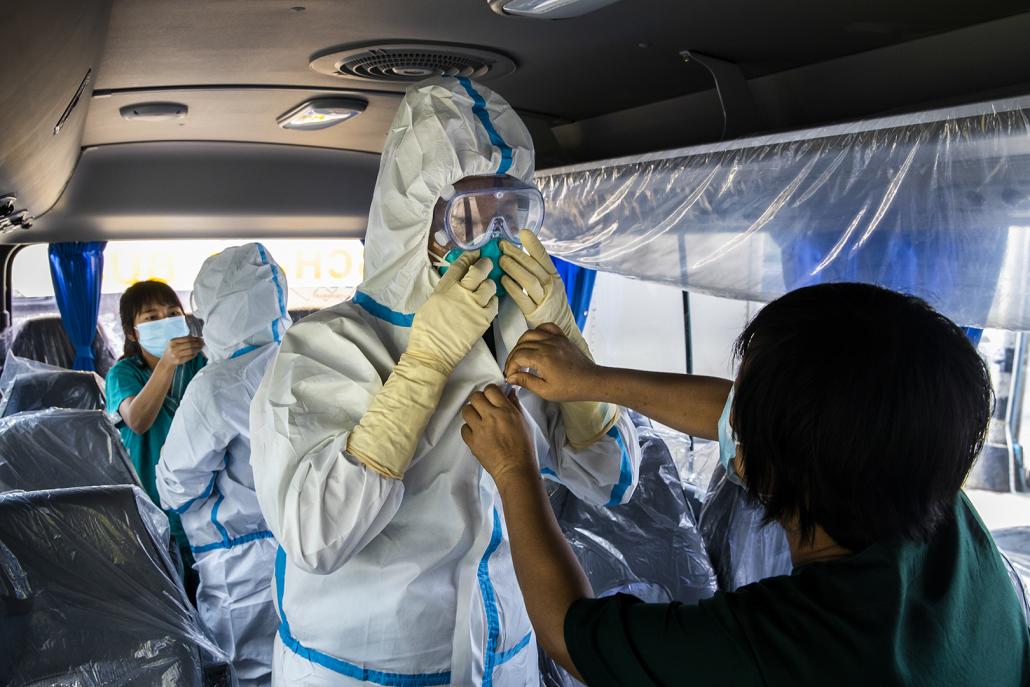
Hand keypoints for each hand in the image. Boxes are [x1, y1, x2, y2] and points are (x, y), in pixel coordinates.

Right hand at [160, 336, 204, 366]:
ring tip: (201, 347)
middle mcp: (173, 348)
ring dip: (197, 349)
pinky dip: (194, 354)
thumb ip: (183, 339)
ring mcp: (176, 355)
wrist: (166, 360)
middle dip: (198, 343)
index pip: (187, 338)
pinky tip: (197, 352)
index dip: (195, 338)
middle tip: (203, 343)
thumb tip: (197, 337)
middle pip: (189, 344)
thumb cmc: (173, 350)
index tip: (200, 338)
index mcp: (172, 341)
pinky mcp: (179, 361)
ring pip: (190, 351)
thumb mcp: (175, 343)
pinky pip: (189, 357)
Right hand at [408, 251, 498, 372]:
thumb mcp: (430, 303)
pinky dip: (493, 301)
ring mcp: (474, 305)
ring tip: (487, 287)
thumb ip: (445, 290)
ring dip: (489, 284)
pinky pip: (494, 303)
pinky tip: (488, 303)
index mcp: (444, 288)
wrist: (432, 353)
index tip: (475, 253)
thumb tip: (455, 283)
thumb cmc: (425, 331)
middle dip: (485, 264)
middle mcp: (461, 293)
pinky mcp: (484, 319)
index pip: (460, 265)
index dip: (469, 256)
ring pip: (490, 285)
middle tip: (487, 263)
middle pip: (479, 270)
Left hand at [461, 385, 536, 487]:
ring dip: (472, 413)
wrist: (515, 469)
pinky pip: (464, 428)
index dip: (490, 392)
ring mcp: (480, 430)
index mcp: (506, 411)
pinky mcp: (472, 442)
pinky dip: (469, 429)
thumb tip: (508, 393)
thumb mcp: (523, 422)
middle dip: (479, 400)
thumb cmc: (523, 448)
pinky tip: (476, 433)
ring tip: (478, 419)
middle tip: (483, 407)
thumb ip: (514, 405)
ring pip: (466, 410)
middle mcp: (491, 417)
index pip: (490, 389)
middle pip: (475, 397)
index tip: (492, 397)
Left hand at [500, 230, 577, 336]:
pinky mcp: (535, 314)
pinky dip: (512, 288)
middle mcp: (551, 287)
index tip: (523, 232)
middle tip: (503, 245)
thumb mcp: (550, 286)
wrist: (561, 330)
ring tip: (501, 260)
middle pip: (533, 267)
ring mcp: (544, 300)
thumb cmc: (551, 306)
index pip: (544, 257)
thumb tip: (518, 255)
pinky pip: (522, 299)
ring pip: (529, 280)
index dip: (533, 244)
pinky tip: (503, 280)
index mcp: (554, 278)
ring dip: (514, 268)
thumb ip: (538, 272)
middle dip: (517, 254)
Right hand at [504, 324, 600, 401]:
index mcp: (542, 358)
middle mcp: (548, 345)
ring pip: (529, 334)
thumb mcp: (545, 391)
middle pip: (520, 345)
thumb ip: (526, 382)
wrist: (591, 381)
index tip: (510, 375)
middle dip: (512, 357)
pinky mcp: (562, 338)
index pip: (517, 357)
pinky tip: (535, 340)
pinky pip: (546, 327)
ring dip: (520, 344)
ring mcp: (555, 339)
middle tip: (512, 369)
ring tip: (520, 356)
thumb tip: (512, 377)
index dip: (510, 367)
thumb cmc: (572, 387)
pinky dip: (537, 331)